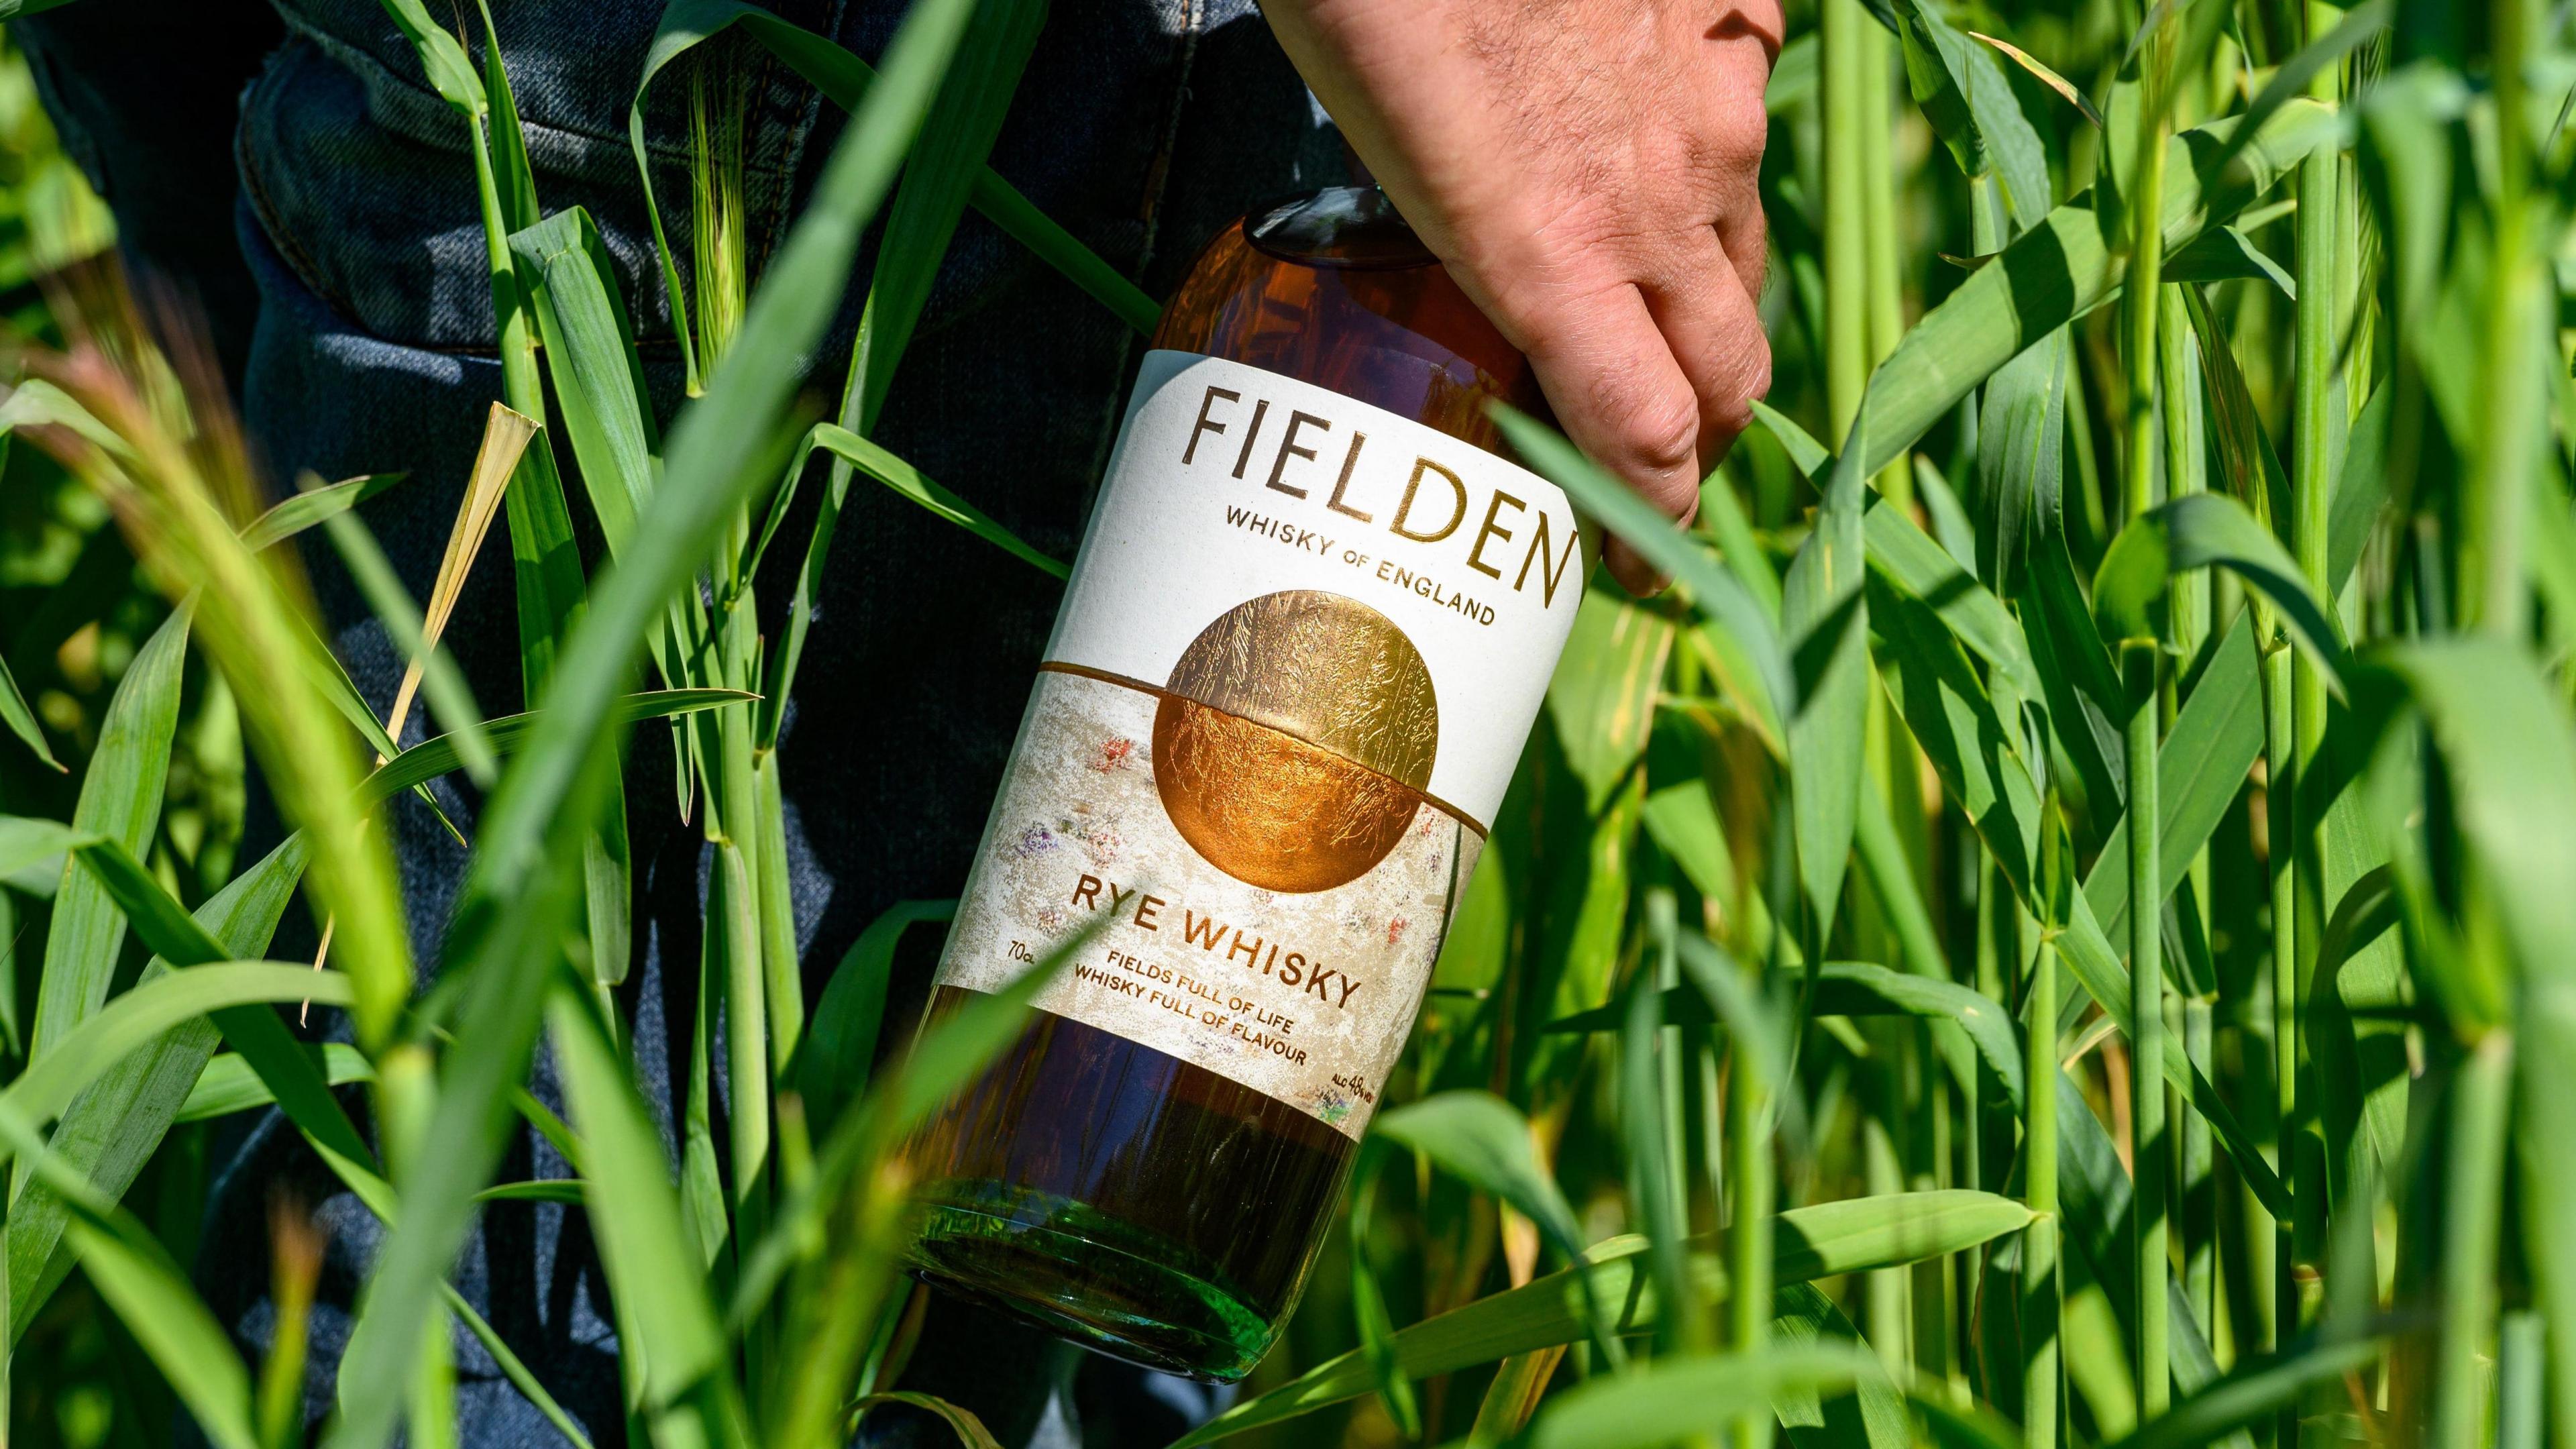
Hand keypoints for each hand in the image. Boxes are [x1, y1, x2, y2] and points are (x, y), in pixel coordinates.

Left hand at [1263, 0, 1780, 593]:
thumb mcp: (1378, 150)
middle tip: (1660, 461)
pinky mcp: (1739, 15)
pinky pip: (1749, 109)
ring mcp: (1715, 103)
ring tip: (1648, 304)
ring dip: (1705, 299)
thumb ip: (1468, 244)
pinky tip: (1651, 129)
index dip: (1660, 525)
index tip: (1645, 566)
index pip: (1652, 445)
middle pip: (1733, 375)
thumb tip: (1497, 294)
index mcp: (1552, 258)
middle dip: (1704, 441)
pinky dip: (1712, 146)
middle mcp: (1660, 201)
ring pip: (1744, 248)